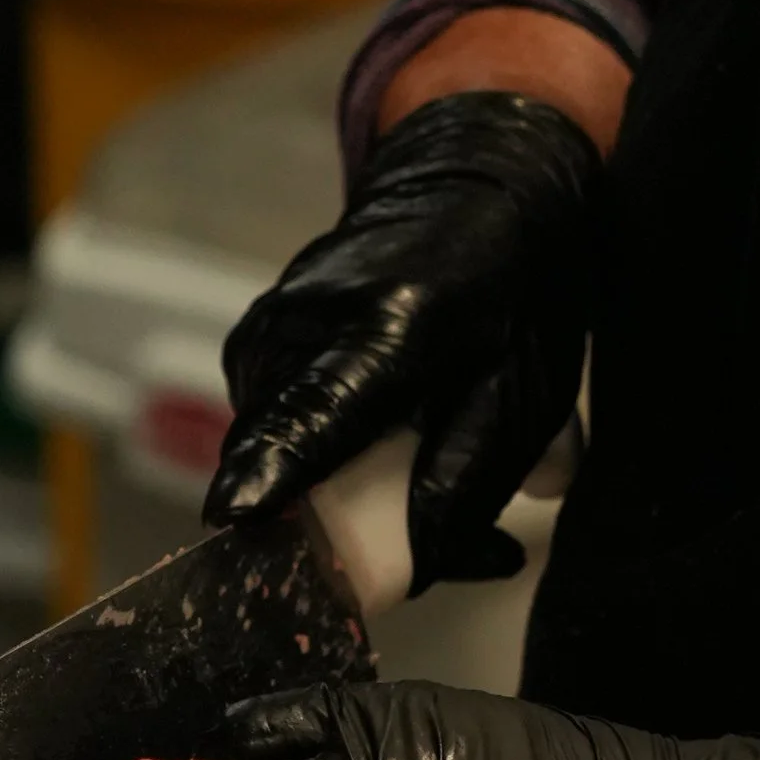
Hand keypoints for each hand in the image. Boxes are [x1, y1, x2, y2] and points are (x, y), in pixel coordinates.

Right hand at [205, 93, 598, 591]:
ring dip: (344, 497)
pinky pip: (276, 432)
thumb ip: (464, 481)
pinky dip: (326, 460)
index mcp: (386, 327)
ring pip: (277, 457)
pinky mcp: (251, 345)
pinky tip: (389, 440)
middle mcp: (302, 322)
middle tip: (452, 546)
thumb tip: (409, 571)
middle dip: (345, 533)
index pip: (313, 416)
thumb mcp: (523, 391)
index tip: (236, 520)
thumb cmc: (515, 289)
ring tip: (433, 475)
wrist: (472, 187)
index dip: (276, 477)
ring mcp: (265, 330)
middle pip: (286, 462)